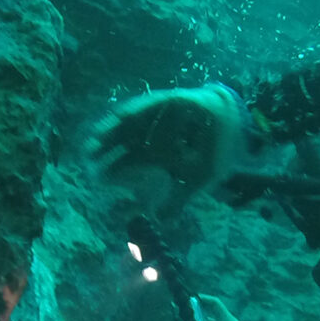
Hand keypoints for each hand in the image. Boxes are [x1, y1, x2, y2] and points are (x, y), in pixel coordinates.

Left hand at [88, 84, 247, 213]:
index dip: (111, 170)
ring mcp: (156, 117)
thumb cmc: (211, 154)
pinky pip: (147, 103)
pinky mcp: (167, 100)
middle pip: (119, 141)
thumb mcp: (196, 180)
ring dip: (111, 128)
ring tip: (96, 137)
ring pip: (127, 122)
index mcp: (153, 154)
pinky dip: (134, 108)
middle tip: (88, 157)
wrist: (231, 125)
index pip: (126, 163)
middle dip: (103, 149)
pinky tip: (119, 115)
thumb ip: (177, 199)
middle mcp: (150, 136)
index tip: (97, 179)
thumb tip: (159, 220)